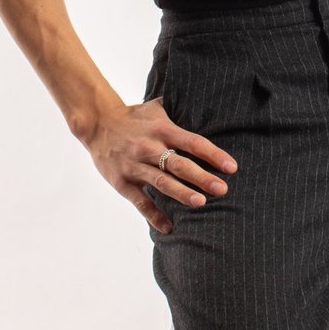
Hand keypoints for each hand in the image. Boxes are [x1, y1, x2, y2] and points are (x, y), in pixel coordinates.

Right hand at [83, 97, 238, 235]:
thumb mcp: (156, 107)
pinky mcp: (122, 182)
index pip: (193, 142)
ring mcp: (135, 166)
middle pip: (179, 164)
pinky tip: (169, 228)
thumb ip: (180, 108)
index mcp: (162, 130)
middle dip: (202, 177)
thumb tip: (207, 101)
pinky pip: (140, 201)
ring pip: (161, 182)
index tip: (232, 167)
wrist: (96, 123)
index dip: (213, 154)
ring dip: (181, 193)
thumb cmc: (133, 117)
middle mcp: (149, 148)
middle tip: (222, 189)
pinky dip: (154, 215)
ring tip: (200, 203)